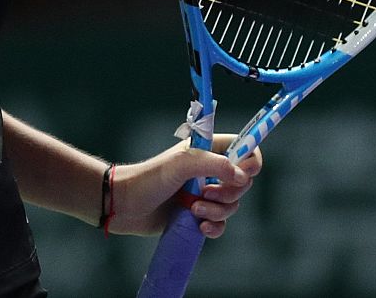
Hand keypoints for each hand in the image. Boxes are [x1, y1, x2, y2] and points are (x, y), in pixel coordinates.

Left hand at [109, 135, 263, 239]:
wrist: (125, 205)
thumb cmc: (150, 178)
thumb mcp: (182, 164)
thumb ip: (215, 164)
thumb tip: (242, 176)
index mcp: (208, 150)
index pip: (245, 149)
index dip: (250, 161)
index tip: (241, 174)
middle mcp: (210, 171)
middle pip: (242, 182)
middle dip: (229, 192)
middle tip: (206, 192)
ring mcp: (205, 194)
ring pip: (232, 205)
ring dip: (217, 210)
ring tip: (194, 209)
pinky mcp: (198, 215)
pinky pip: (220, 224)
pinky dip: (215, 227)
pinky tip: (200, 226)